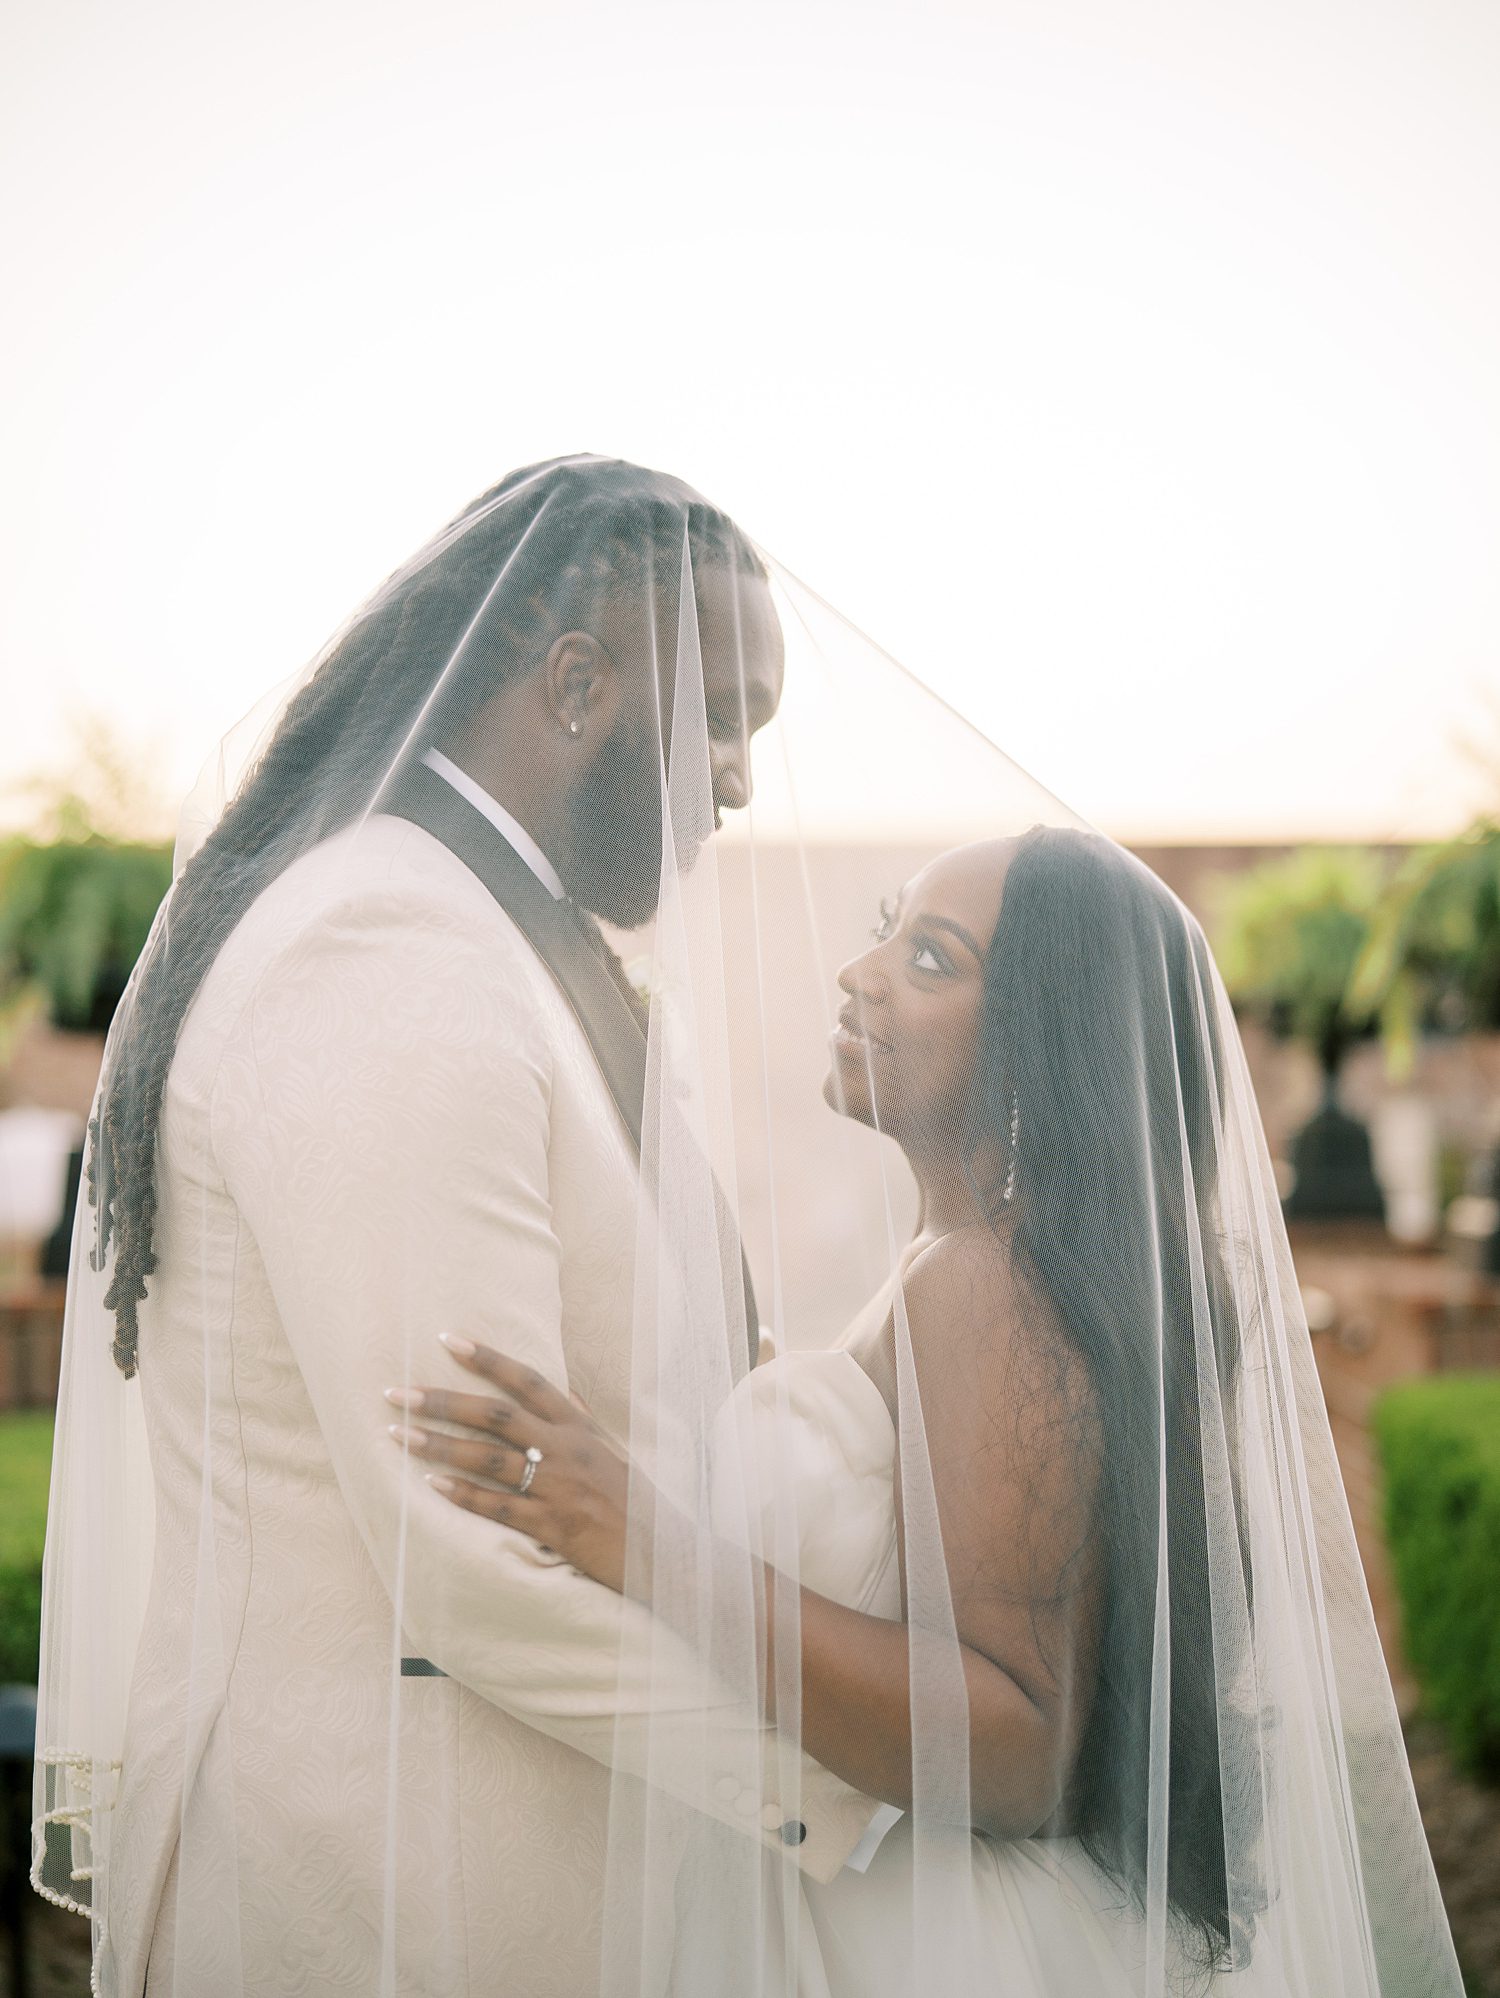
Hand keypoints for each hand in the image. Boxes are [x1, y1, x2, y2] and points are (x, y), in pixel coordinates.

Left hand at [385, 1335, 640, 1595]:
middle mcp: (566, 1449)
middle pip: (497, 1415)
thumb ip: (583, 1421)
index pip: (529, 1381)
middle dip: (443, 1401)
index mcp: (579, 1427)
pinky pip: (499, 1507)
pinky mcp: (552, 1525)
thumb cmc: (634, 1501)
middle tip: (397, 1392)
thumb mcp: (612, 1451)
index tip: (450, 1340)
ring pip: (490, 1458)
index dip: (488, 1359)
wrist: (663, 1551)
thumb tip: (562, 1392)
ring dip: (440, 1445)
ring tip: (398, 1433)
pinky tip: (430, 1485)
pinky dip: (463, 1495)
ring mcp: (558, 1486)